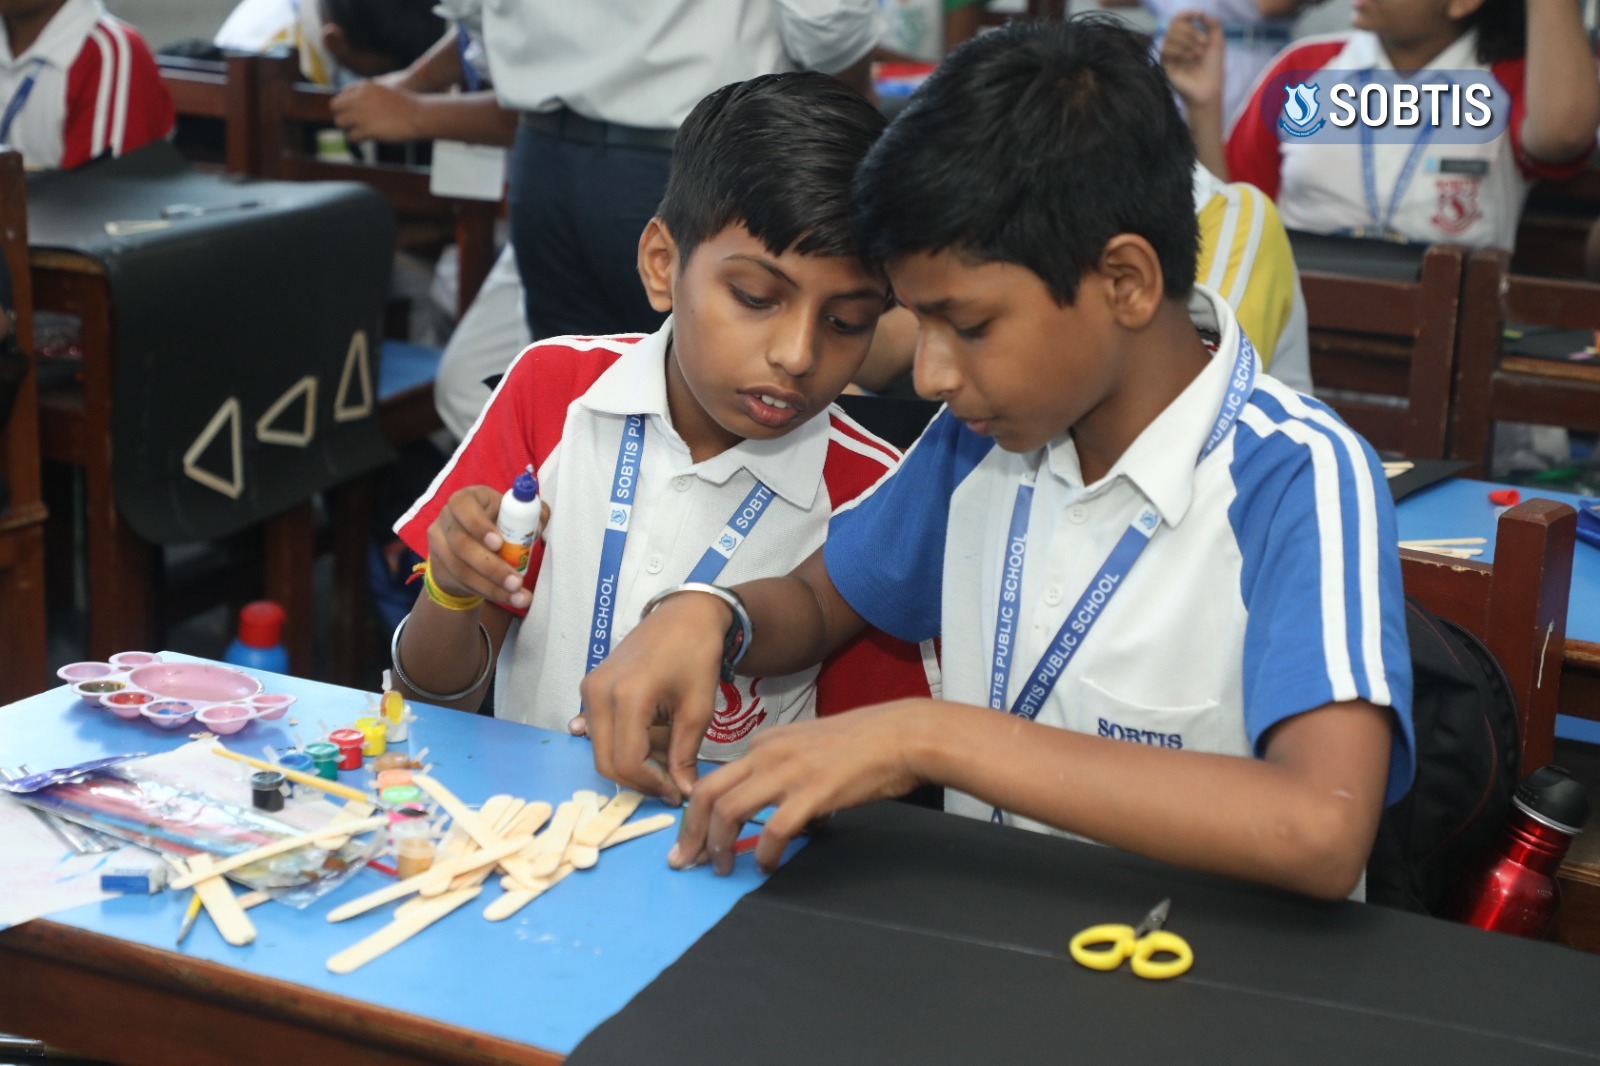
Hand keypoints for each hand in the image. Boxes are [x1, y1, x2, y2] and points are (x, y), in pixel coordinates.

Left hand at [330, 81, 424, 142]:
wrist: (418, 114)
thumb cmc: (408, 103)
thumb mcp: (387, 88)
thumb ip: (373, 92)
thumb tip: (365, 97)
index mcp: (364, 87)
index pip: (343, 94)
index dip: (347, 104)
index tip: (353, 112)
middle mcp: (359, 98)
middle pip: (335, 106)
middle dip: (341, 114)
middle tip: (349, 123)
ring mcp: (361, 114)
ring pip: (340, 121)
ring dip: (347, 127)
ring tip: (356, 131)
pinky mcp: (367, 129)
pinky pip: (352, 136)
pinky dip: (356, 139)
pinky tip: (363, 139)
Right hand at [424, 485, 547, 609]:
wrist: (472, 549)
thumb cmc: (498, 526)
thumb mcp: (514, 517)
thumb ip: (531, 516)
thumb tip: (541, 522)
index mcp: (467, 499)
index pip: (464, 506)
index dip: (479, 525)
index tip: (499, 543)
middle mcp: (448, 517)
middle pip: (462, 544)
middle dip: (492, 567)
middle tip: (516, 582)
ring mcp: (439, 543)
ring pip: (461, 569)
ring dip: (492, 586)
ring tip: (518, 596)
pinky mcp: (438, 566)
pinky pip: (461, 583)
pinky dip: (487, 593)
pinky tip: (507, 598)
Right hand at [579, 591, 732, 804]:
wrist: (684, 614)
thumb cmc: (697, 654)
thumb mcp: (698, 708)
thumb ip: (685, 754)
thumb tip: (684, 792)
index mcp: (627, 696)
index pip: (626, 762)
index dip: (651, 785)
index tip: (676, 793)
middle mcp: (598, 694)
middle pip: (606, 761)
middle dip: (639, 779)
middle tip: (670, 783)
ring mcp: (590, 689)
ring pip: (601, 748)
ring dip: (633, 761)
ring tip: (667, 751)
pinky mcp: (590, 687)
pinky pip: (600, 730)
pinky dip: (624, 742)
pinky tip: (653, 734)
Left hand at [670, 701, 926, 874]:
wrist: (900, 735)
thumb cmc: (863, 743)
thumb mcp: (808, 747)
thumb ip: (785, 772)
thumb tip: (780, 816)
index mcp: (764, 743)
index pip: (713, 779)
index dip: (695, 814)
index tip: (692, 838)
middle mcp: (767, 753)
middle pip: (706, 794)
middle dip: (690, 833)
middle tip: (684, 861)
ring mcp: (789, 771)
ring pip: (729, 810)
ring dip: (718, 845)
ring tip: (721, 868)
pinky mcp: (814, 791)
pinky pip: (774, 828)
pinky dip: (764, 852)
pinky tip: (766, 865)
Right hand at [1160, 13, 1224, 109]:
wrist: (1207, 88)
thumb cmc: (1213, 68)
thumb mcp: (1217, 43)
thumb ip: (1213, 25)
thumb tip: (1202, 14)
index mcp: (1188, 37)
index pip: (1180, 19)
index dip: (1187, 14)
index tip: (1199, 14)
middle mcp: (1177, 44)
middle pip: (1175, 25)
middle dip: (1191, 30)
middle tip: (1204, 42)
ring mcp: (1170, 53)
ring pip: (1169, 35)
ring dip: (1187, 41)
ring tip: (1198, 54)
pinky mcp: (1165, 63)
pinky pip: (1166, 48)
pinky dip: (1180, 50)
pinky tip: (1190, 58)